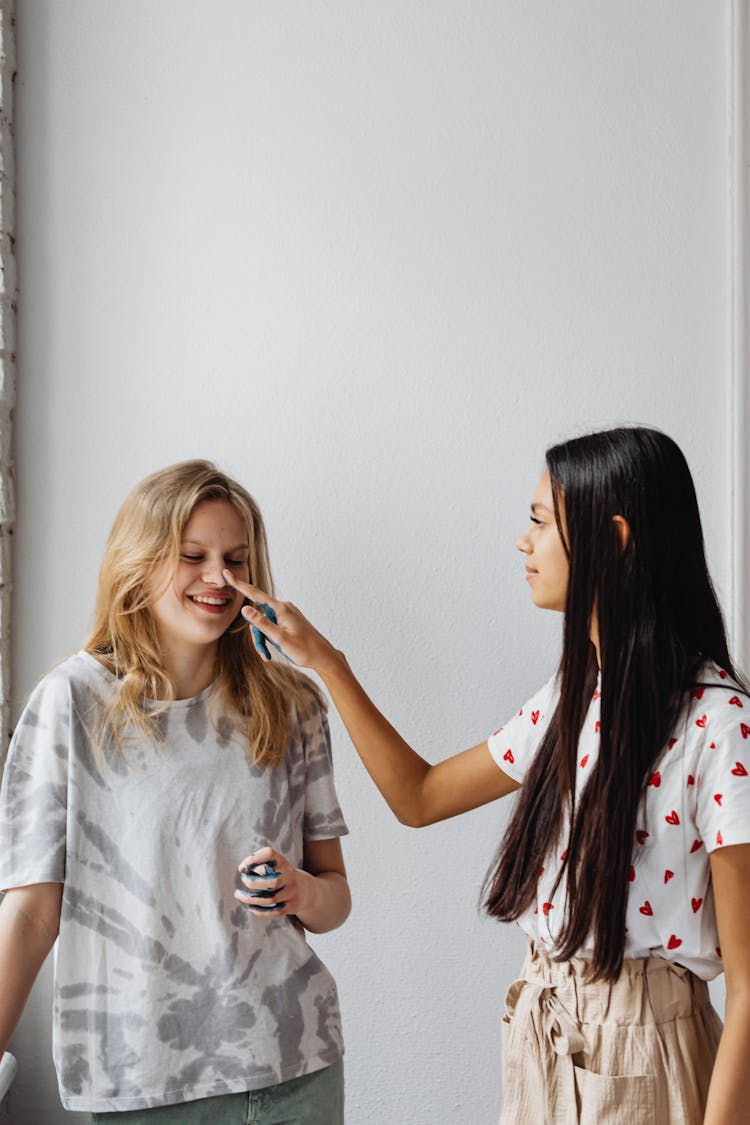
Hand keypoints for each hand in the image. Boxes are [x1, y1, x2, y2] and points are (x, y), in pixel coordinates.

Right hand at [222, 571, 339, 672]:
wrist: (323, 657)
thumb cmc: (304, 650)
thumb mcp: (280, 639)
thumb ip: (262, 623)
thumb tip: (245, 608)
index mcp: (281, 609)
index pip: (255, 594)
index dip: (239, 584)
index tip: (226, 572)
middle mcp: (284, 608)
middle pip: (258, 616)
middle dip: (258, 635)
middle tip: (265, 654)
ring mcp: (287, 614)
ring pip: (264, 624)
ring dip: (264, 640)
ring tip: (269, 655)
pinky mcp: (288, 621)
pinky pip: (272, 626)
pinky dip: (270, 638)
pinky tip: (275, 649)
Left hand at [234, 846, 311, 918]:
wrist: (308, 890)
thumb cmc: (283, 876)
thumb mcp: (277, 866)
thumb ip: (261, 864)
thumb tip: (244, 869)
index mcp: (283, 863)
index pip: (270, 854)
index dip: (254, 859)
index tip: (242, 868)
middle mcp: (290, 876)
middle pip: (272, 882)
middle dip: (253, 883)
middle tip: (243, 881)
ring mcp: (292, 892)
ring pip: (270, 899)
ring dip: (251, 899)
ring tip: (240, 895)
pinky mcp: (292, 906)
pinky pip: (274, 912)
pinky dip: (259, 911)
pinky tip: (251, 907)